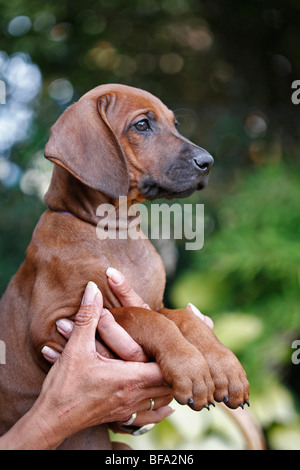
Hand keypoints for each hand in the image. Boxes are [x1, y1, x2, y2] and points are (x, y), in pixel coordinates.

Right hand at [42, 279, 172, 432]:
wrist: (51, 420)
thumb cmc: (64, 387)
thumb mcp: (75, 348)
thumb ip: (88, 318)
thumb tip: (93, 290)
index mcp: (129, 378)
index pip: (166, 368)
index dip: (174, 355)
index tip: (174, 340)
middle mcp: (134, 395)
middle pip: (170, 384)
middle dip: (175, 369)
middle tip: (178, 352)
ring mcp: (130, 409)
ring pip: (163, 399)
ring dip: (169, 385)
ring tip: (172, 370)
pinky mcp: (123, 416)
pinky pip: (152, 415)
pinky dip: (161, 406)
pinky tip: (163, 401)